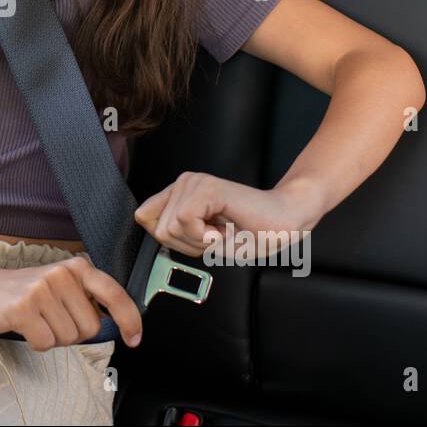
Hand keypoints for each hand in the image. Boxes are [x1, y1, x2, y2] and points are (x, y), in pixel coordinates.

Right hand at [0, 257, 142, 350]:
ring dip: (53, 338)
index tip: (134, 338)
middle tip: (50, 320)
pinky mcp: (23, 308)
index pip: (114, 293)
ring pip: (68, 338)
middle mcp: (61, 274)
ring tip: (36, 320)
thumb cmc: (23, 292)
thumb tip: (116, 325)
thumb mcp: (60, 285)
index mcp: (76, 267)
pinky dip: (36, 342)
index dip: (129, 319)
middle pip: (91, 327)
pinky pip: (45, 343)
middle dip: (74, 333)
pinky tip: (24, 326)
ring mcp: (42, 289)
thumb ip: (86, 299)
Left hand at [134, 171, 321, 259]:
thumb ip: (170, 230)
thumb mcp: (199, 240)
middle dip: (188, 244)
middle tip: (217, 236)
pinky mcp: (207, 188)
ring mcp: (194, 182)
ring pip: (170, 228)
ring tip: (223, 231)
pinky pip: (185, 222)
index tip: (201, 239)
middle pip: (158, 230)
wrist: (284, 223)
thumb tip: (142, 218)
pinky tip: (224, 229)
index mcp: (179, 193)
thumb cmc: (250, 233)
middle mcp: (183, 182)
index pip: (144, 217)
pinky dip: (205, 237)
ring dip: (199, 242)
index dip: (172, 240)